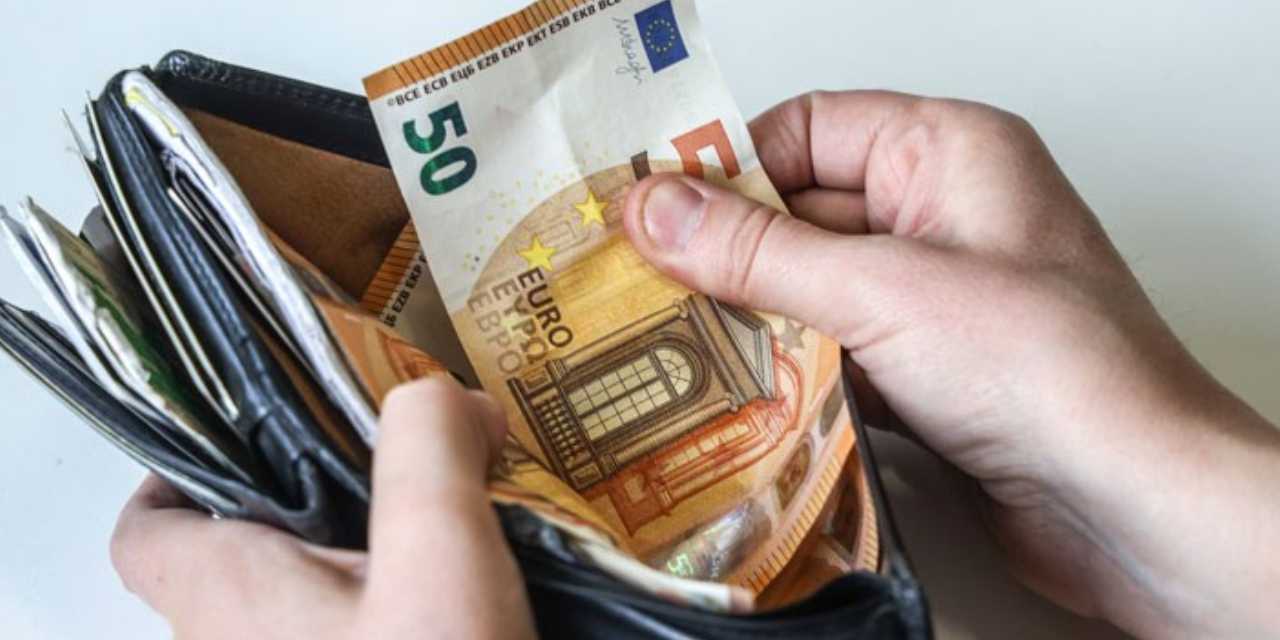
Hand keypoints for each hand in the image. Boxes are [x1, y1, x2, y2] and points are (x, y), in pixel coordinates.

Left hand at [110, 378, 535, 638]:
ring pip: (316, 606)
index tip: (269, 430)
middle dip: (329, 500)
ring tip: (465, 518)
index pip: (149, 530)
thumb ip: (426, 448)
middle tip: (411, 459)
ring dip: (381, 558)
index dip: (186, 470)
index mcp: (228, 599)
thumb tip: (448, 399)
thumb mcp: (439, 554)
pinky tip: (483, 595)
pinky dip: (409, 610)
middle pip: (250, 556)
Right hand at [623, 91, 1279, 638]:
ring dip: (754, 320)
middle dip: (728, 254)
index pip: (808, 128)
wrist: (1133, 502)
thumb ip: (759, 252)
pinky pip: (837, 350)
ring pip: (813, 289)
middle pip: (801, 211)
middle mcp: (945, 214)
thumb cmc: (1053, 372)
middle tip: (645, 288)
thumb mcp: (880, 291)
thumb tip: (660, 209)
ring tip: (676, 345)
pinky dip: (790, 372)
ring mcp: (939, 295)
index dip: (728, 164)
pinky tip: (738, 395)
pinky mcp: (931, 368)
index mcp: (950, 152)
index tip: (651, 208)